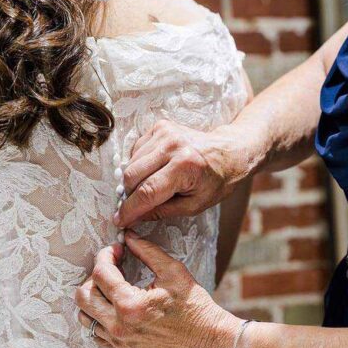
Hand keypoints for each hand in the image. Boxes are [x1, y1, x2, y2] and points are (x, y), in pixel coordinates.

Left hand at [74, 233, 240, 347]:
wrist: (208, 340)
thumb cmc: (194, 306)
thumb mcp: (173, 271)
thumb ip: (146, 250)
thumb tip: (128, 236)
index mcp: (130, 305)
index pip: (100, 273)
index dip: (105, 255)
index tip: (116, 249)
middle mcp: (119, 327)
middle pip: (83, 295)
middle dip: (94, 275)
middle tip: (112, 267)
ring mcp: (119, 342)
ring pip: (84, 316)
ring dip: (93, 297)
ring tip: (111, 287)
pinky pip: (95, 333)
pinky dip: (98, 317)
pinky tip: (114, 306)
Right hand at [115, 120, 253, 226]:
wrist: (229, 151)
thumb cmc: (215, 182)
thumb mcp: (194, 205)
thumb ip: (161, 211)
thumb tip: (133, 218)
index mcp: (185, 168)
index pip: (147, 192)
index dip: (130, 209)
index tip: (119, 221)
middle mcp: (173, 147)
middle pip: (132, 175)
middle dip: (128, 195)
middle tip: (133, 207)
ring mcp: (165, 133)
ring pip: (131, 162)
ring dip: (133, 180)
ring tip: (149, 186)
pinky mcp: (160, 126)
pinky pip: (136, 150)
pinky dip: (138, 164)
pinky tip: (153, 170)